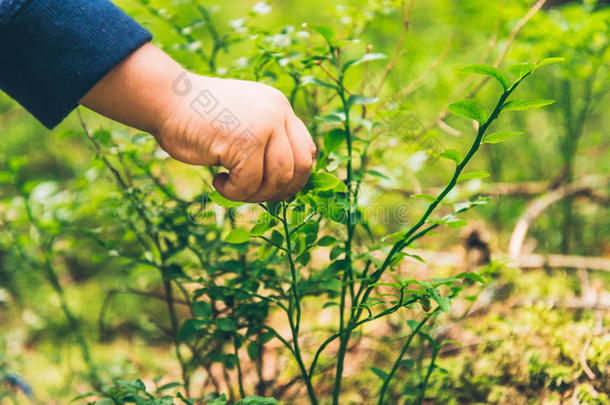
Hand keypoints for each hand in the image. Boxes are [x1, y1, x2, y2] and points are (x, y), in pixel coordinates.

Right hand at [157, 74, 315, 201]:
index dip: (295, 177)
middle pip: (301, 167)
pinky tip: (217, 181)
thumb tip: (288, 189)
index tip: (273, 190)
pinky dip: (234, 193)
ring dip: (255, 194)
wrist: (165, 99)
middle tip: (252, 193)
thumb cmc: (197, 119)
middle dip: (280, 190)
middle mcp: (277, 112)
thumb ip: (266, 145)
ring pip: (280, 178)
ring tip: (231, 187)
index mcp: (279, 107)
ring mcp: (264, 125)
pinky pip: (251, 184)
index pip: (306, 149)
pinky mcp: (247, 141)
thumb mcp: (243, 125)